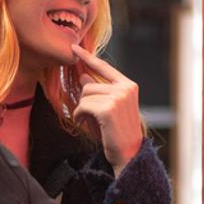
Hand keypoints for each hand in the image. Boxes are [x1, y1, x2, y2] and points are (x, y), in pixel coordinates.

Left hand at [70, 45, 143, 172]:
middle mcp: (125, 89)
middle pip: (89, 85)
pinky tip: (84, 123)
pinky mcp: (108, 109)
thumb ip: (99, 91)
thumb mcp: (108, 108)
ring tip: (89, 121)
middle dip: (84, 101)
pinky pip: (83, 106)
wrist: (128, 154)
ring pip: (85, 95)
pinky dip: (79, 116)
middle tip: (89, 116)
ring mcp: (118, 98)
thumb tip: (83, 76)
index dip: (88, 57)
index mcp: (129, 86)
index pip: (104, 67)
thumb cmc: (117, 133)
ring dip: (82, 109)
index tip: (74, 48)